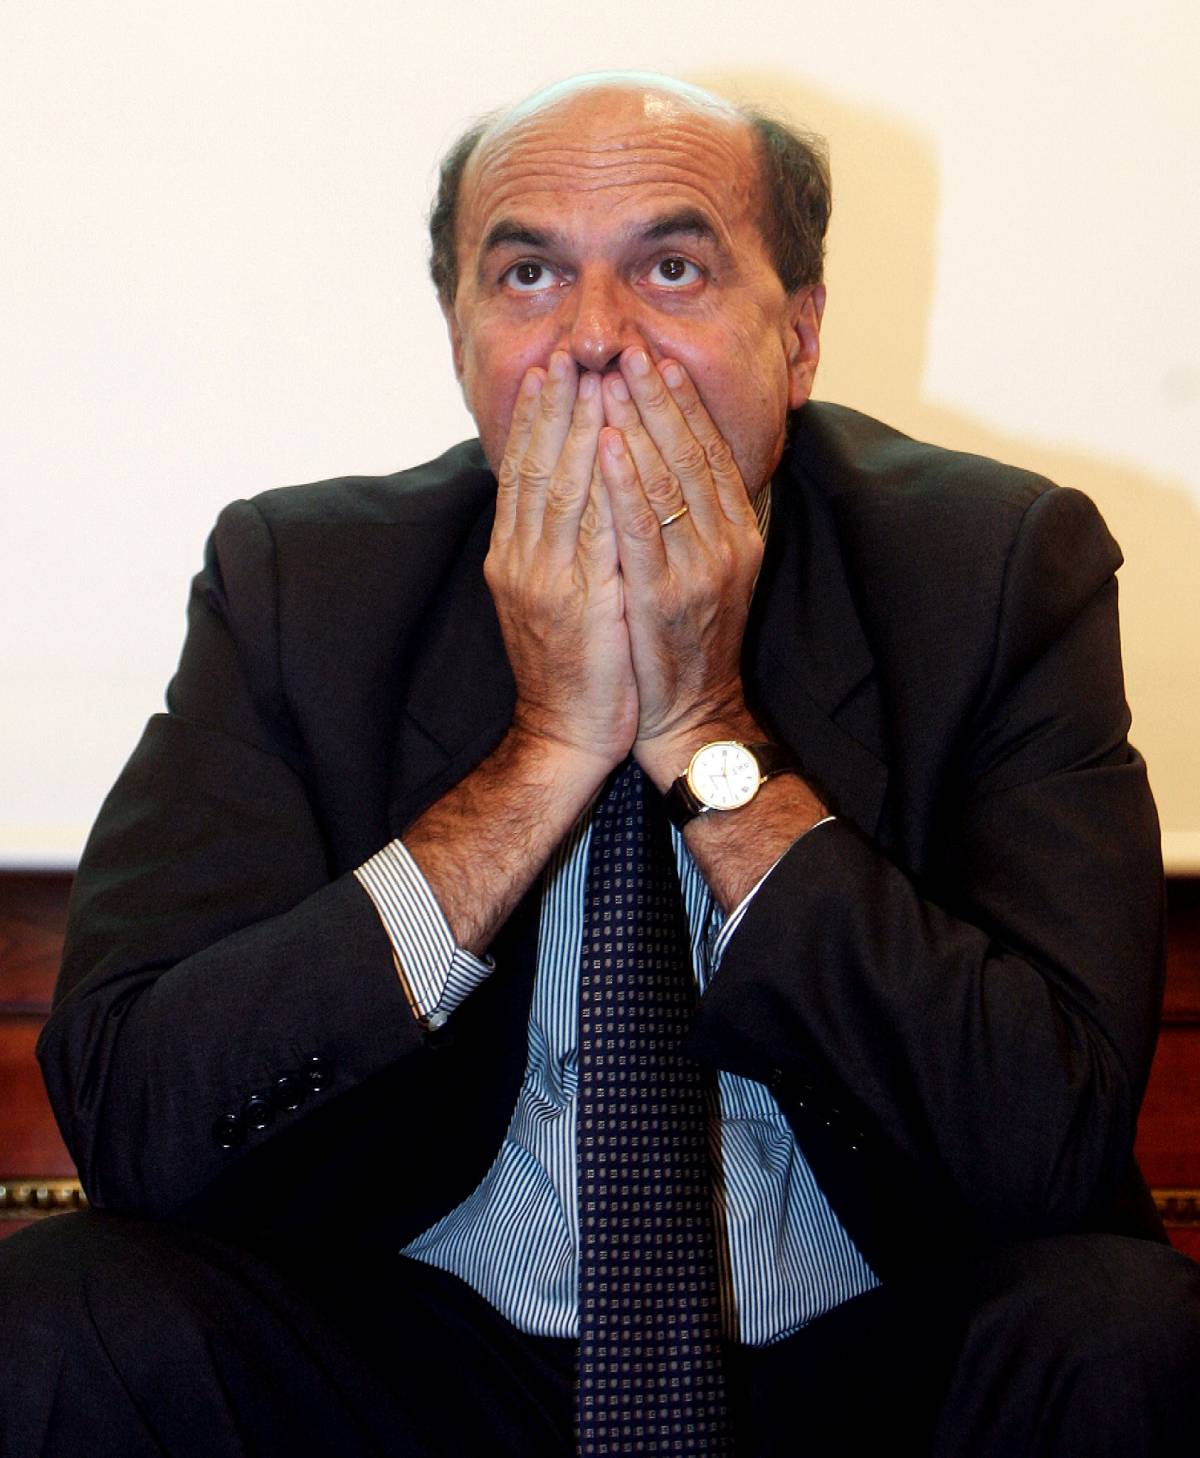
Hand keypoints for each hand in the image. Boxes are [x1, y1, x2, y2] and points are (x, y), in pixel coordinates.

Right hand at [484, 350, 636, 771]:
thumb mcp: (553, 597)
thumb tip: (568, 493)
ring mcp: (545, 580)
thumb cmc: (571, 665)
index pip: (519, 474)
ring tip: (590, 378)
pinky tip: (612, 443)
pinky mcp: (577, 601)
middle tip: (566, 353)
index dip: (533, 421)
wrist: (567, 733)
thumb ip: (553, 546)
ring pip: (558, 488)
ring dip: (575, 429)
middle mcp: (520, 560)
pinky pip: (590, 528)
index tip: (548, 372)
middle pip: (533, 468)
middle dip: (552, 408)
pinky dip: (599, 481)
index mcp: (512, 556)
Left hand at [597, 348, 764, 781]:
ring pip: (668, 479)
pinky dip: (624, 481)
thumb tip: (680, 464)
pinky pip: (643, 527)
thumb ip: (701, 520)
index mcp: (737, 532)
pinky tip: (606, 443)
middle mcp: (726, 543)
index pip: (710, 452)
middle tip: (629, 350)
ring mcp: (699, 569)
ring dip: (638, 423)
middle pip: (691, 453)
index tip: (656, 360)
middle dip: (658, 398)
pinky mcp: (665, 596)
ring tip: (610, 378)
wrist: (691, 714)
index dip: (683, 404)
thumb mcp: (708, 572)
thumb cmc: (686, 641)